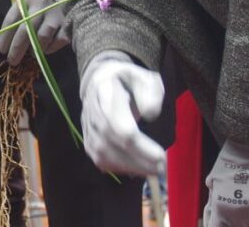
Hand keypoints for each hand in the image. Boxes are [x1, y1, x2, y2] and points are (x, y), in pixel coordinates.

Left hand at [0, 0, 67, 64]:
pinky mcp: (69, 19)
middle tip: (12, 60)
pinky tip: (46, 49)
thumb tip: (9, 41)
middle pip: (25, 30)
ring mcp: (55, 12)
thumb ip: (19, 13)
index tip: (2, 50)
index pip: (11, 20)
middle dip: (16, 49)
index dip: (5, 37)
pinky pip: (59, 39)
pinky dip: (51, 47)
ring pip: (42, 36)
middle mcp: (40, 5)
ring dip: (34, 48)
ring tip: (30, 54)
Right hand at [79, 51, 164, 175]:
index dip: (138, 144)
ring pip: (103, 155)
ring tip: (153, 170)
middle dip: (137, 160)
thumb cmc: (127, 81)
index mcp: (104, 91)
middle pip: (110, 142)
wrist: (100, 80)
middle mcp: (91, 111)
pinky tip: (138, 169)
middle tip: (161, 168)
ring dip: (130, 167)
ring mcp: (87, 127)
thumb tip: (150, 115)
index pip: (116, 124)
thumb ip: (151, 93)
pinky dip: (120, 169)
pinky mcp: (87, 140)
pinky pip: (100, 160)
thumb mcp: (145, 78)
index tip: (161, 154)